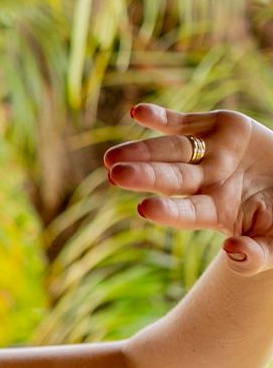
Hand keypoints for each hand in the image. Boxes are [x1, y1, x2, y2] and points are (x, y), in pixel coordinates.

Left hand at [107, 104, 272, 271]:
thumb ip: (257, 255)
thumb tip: (232, 251)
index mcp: (218, 211)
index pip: (188, 212)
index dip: (168, 211)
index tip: (144, 209)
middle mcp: (206, 182)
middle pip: (171, 179)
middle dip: (145, 177)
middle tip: (115, 175)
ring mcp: (207, 154)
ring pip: (171, 151)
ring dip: (142, 150)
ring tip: (112, 156)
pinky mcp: (212, 128)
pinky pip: (181, 122)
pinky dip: (160, 117)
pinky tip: (137, 112)